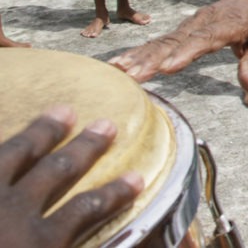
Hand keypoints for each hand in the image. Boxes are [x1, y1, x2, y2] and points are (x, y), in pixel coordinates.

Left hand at [0, 105, 142, 247]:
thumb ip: (74, 246)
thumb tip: (113, 242)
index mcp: (40, 243)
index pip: (86, 210)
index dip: (114, 194)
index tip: (137, 178)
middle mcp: (13, 213)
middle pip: (56, 170)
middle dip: (85, 147)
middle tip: (105, 125)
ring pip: (13, 154)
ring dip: (41, 131)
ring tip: (62, 111)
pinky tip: (3, 126)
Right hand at [109, 0, 247, 98]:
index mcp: (229, 23)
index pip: (205, 38)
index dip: (186, 53)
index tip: (167, 68)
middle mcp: (205, 21)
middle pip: (177, 40)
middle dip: (153, 59)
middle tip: (134, 75)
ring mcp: (191, 24)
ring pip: (163, 40)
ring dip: (140, 56)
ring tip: (118, 70)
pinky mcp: (182, 30)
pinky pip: (159, 41)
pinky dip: (139, 52)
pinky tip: (119, 64)